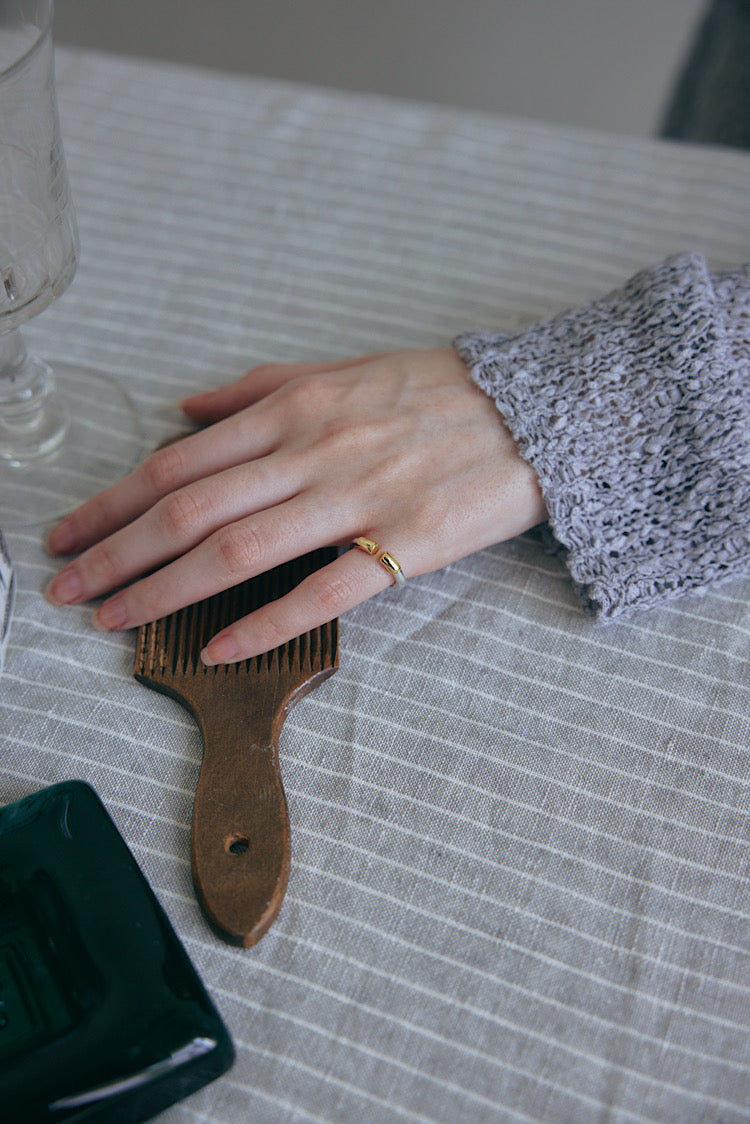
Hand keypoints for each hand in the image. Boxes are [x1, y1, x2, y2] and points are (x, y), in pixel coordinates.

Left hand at [44, 348, 545, 662]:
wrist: (537, 410)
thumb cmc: (437, 391)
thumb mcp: (341, 370)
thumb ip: (257, 388)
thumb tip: (183, 409)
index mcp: (293, 408)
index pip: (177, 462)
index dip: (112, 504)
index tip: (67, 535)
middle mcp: (312, 450)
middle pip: (189, 509)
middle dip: (116, 552)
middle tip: (65, 588)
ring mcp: (358, 497)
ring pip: (239, 549)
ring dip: (165, 589)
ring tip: (115, 620)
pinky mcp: (406, 542)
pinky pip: (324, 590)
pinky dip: (266, 623)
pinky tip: (221, 651)